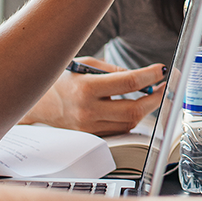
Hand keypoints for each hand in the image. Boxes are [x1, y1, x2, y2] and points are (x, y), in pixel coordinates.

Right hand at [20, 57, 164, 135]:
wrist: (37, 103)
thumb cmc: (61, 79)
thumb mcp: (85, 65)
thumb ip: (114, 70)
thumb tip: (141, 77)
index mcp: (86, 88)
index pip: (129, 83)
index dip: (151, 76)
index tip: (162, 70)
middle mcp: (88, 111)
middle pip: (134, 109)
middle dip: (155, 97)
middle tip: (164, 86)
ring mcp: (90, 127)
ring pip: (130, 122)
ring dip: (146, 109)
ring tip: (152, 94)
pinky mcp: (91, 135)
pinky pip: (119, 129)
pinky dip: (131, 119)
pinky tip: (135, 107)